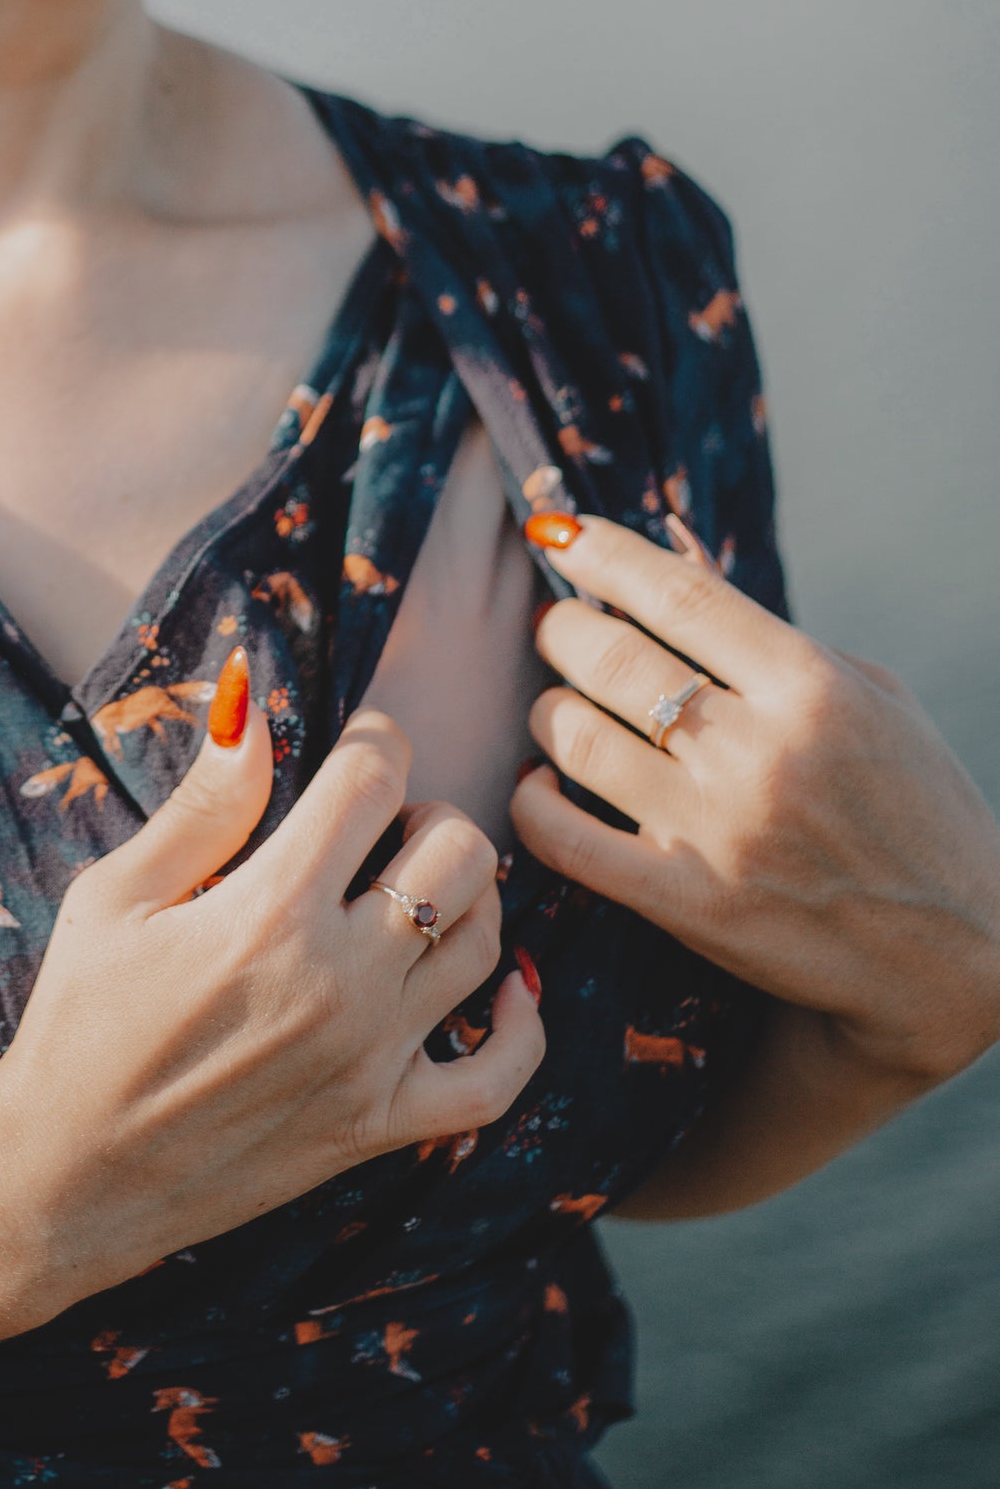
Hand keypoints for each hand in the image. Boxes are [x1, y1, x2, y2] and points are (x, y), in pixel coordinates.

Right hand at [0, 674, 543, 1305]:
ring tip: (413, 888)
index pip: (373, 781)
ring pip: (486, 942)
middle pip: (457, 852)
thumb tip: (251, 707)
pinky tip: (502, 989)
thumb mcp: (114, 898)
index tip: (359, 747)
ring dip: (464, 895)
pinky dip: (520, 1026)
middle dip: (424, 815)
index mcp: (271, 910)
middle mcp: (340, 981)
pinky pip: (498, 1078)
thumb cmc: (78, 1024)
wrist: (67, 1177)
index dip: (374, 742)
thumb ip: (202, 806)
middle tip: (379, 827)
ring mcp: (371, 1060)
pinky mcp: (380, 1127)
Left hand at [515, 516, 999, 1086]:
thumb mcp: (869, 697)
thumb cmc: (917, 808)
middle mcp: (761, 752)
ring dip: (547, 711)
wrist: (957, 954)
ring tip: (557, 704)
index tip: (560, 534)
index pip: (679, 594)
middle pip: (612, 659)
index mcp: (811, 687)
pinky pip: (566, 841)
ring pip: (577, 740)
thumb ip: (768, 630)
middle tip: (556, 626)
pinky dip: (532, 803)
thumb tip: (672, 550)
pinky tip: (539, 785)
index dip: (603, 555)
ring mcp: (721, 831)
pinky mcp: (690, 905)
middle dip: (562, 629)